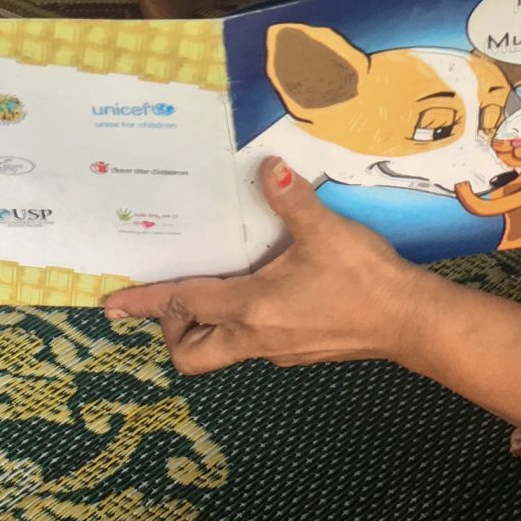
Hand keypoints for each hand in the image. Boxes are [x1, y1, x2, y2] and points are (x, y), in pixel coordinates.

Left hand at [103, 157, 428, 373]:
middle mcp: (255, 337)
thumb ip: (291, 199)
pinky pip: (248, 345)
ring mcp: (275, 351)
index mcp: (251, 308)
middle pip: (191, 353)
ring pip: (219, 352)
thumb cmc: (365, 279)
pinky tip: (257, 295)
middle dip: (171, 331)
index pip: (183, 306)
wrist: (410, 322)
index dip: (144, 303)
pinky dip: (237, 325)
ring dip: (204, 329)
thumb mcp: (326, 231)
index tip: (110, 306)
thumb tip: (267, 167)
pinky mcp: (294, 353)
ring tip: (212, 293)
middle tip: (173, 301)